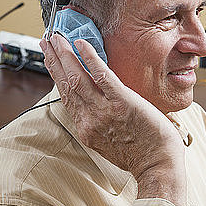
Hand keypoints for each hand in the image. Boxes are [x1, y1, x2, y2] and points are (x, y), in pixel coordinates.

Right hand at [40, 35, 186, 203]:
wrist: (158, 166)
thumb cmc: (142, 155)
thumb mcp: (111, 142)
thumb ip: (101, 124)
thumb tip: (100, 107)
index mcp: (88, 129)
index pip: (67, 97)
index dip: (57, 76)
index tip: (52, 60)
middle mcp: (90, 119)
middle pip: (67, 84)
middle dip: (55, 60)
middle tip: (47, 42)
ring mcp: (105, 111)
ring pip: (78, 78)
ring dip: (65, 55)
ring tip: (57, 39)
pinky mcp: (123, 103)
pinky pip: (102, 76)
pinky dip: (90, 59)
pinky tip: (81, 45)